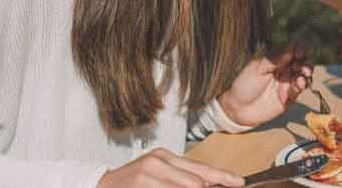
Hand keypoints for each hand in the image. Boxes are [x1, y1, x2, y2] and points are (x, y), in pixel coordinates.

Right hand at [98, 148, 243, 187]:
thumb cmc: (133, 183)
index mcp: (165, 157)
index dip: (222, 176)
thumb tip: (208, 183)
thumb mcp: (158, 173)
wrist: (102, 185)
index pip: (201, 168)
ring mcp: (148, 174)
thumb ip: (182, 178)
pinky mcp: (141, 185)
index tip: (239, 182)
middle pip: (196, 182)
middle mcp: (158, 162)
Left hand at [218, 49, 312, 126]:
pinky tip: (299, 84)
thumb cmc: (244, 84)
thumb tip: (291, 48)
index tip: (300, 51)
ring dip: (306, 72)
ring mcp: (288, 83)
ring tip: (303, 74)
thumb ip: (275, 59)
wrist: (238, 108)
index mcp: (276, 59)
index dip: (300, 49)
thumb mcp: (257, 68)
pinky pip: (300, 89)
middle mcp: (284, 69)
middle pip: (302, 61)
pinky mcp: (289, 97)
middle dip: (306, 61)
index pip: (293, 50)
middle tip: (302, 64)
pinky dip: (302, 85)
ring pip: (304, 74)